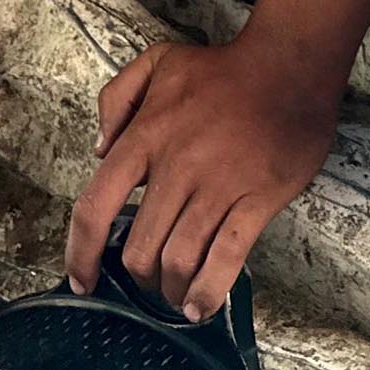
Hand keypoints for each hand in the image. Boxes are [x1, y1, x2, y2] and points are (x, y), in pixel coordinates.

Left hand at [65, 29, 342, 319]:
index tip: (80, 281)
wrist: (288, 66)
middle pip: (140, 248)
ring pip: (179, 260)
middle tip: (148, 280)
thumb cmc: (221, 68)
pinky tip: (199, 307)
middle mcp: (175, 168)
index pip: (96, 206)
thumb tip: (99, 152)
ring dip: (171, 290)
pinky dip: (208, 291)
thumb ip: (117, 99)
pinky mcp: (256, 201)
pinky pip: (226, 258)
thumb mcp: (157, 62)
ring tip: (174, 295)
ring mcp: (217, 187)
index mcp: (144, 137)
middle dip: (138, 277)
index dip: (81, 252)